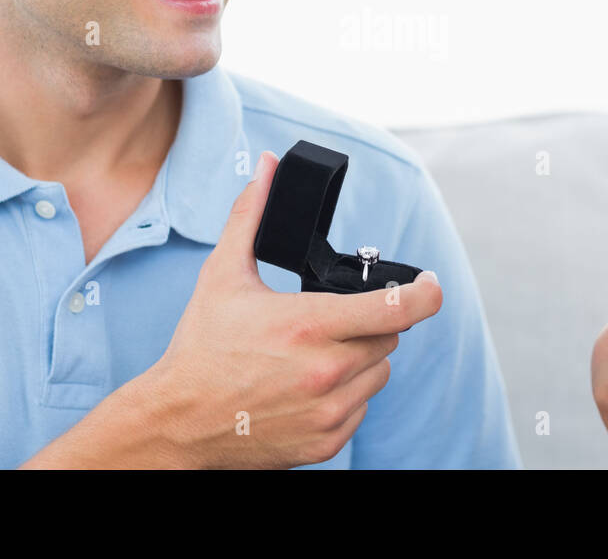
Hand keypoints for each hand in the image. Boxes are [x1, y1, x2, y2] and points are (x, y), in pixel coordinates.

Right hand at [24, 150, 442, 468]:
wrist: (177, 422)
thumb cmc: (201, 347)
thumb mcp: (223, 274)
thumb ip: (252, 215)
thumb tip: (267, 165)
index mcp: (309, 325)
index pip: (399, 309)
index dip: (425, 292)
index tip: (429, 283)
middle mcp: (326, 370)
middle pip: (388, 336)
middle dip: (369, 321)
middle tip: (330, 320)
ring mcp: (328, 411)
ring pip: (379, 372)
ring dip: (360, 359)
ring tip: (313, 354)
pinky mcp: (326, 441)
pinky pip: (361, 408)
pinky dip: (346, 394)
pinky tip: (307, 386)